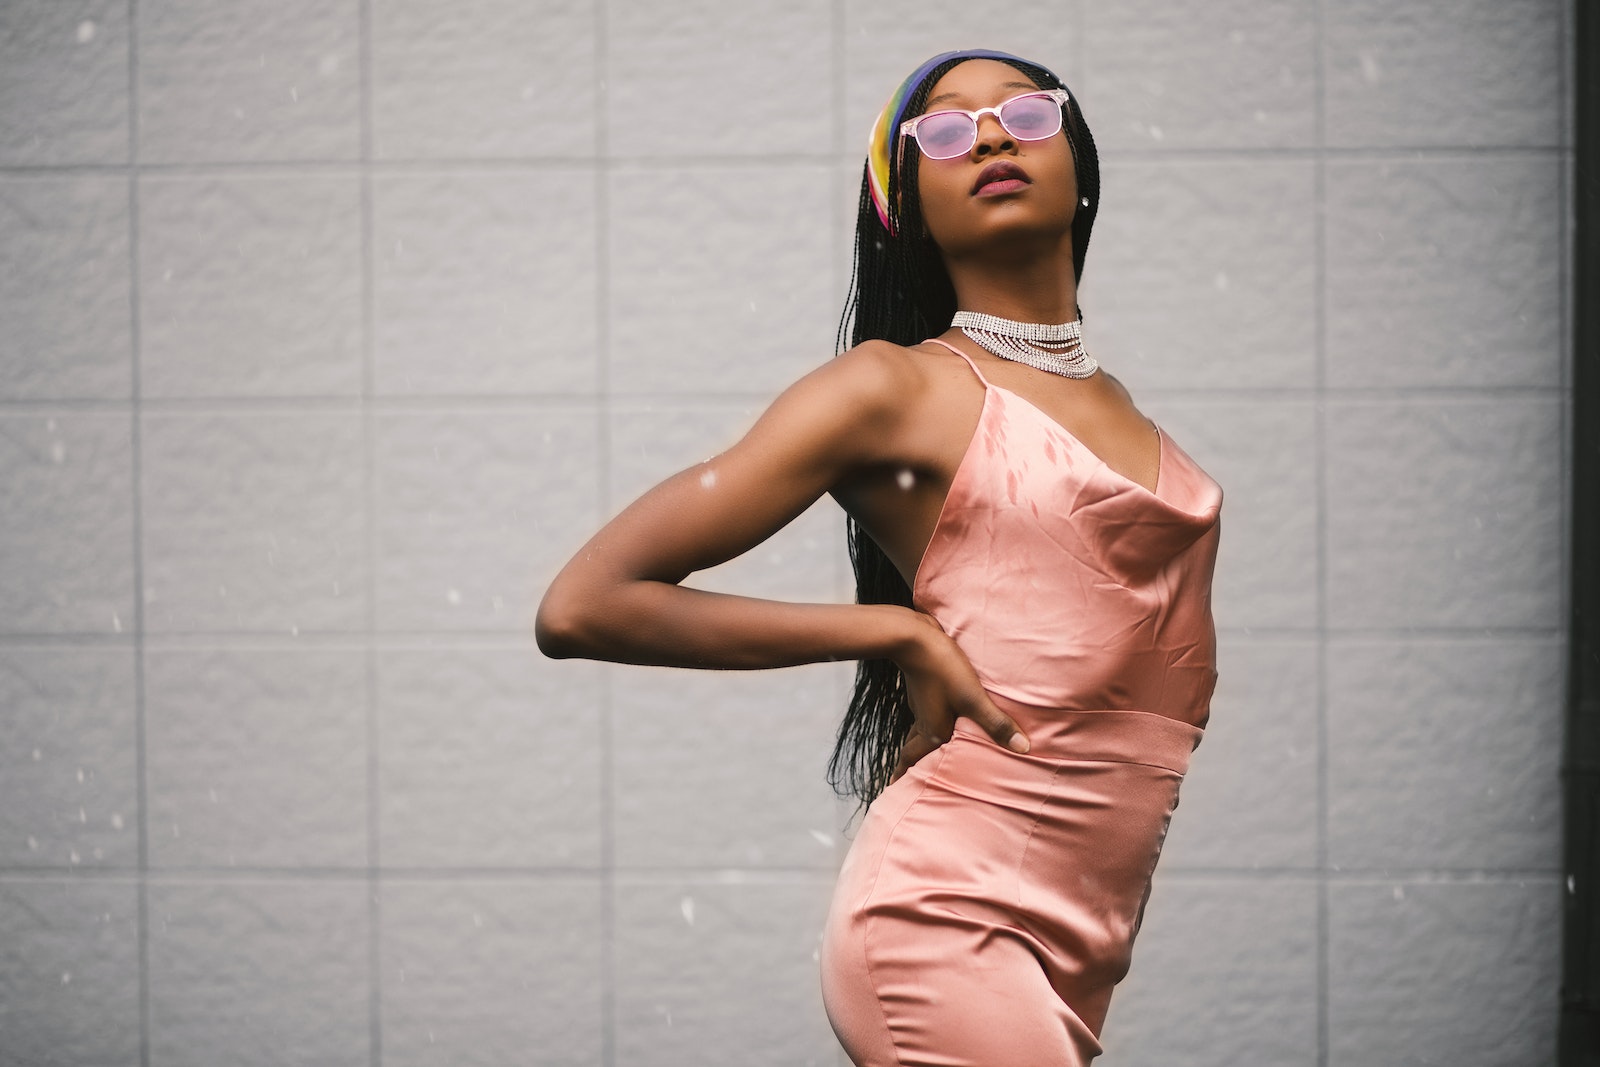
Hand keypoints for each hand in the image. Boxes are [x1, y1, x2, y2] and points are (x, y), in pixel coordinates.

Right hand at [888, 613, 1028, 784]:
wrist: (914, 636)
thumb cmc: (942, 668)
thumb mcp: (972, 698)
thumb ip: (997, 724)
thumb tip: (1023, 749)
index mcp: (932, 730)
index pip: (913, 759)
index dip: (904, 774)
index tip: (892, 787)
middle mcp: (924, 719)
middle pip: (913, 746)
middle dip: (910, 762)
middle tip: (905, 776)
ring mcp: (922, 702)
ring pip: (920, 728)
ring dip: (921, 741)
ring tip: (927, 749)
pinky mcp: (925, 685)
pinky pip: (926, 711)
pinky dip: (929, 720)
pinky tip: (939, 712)